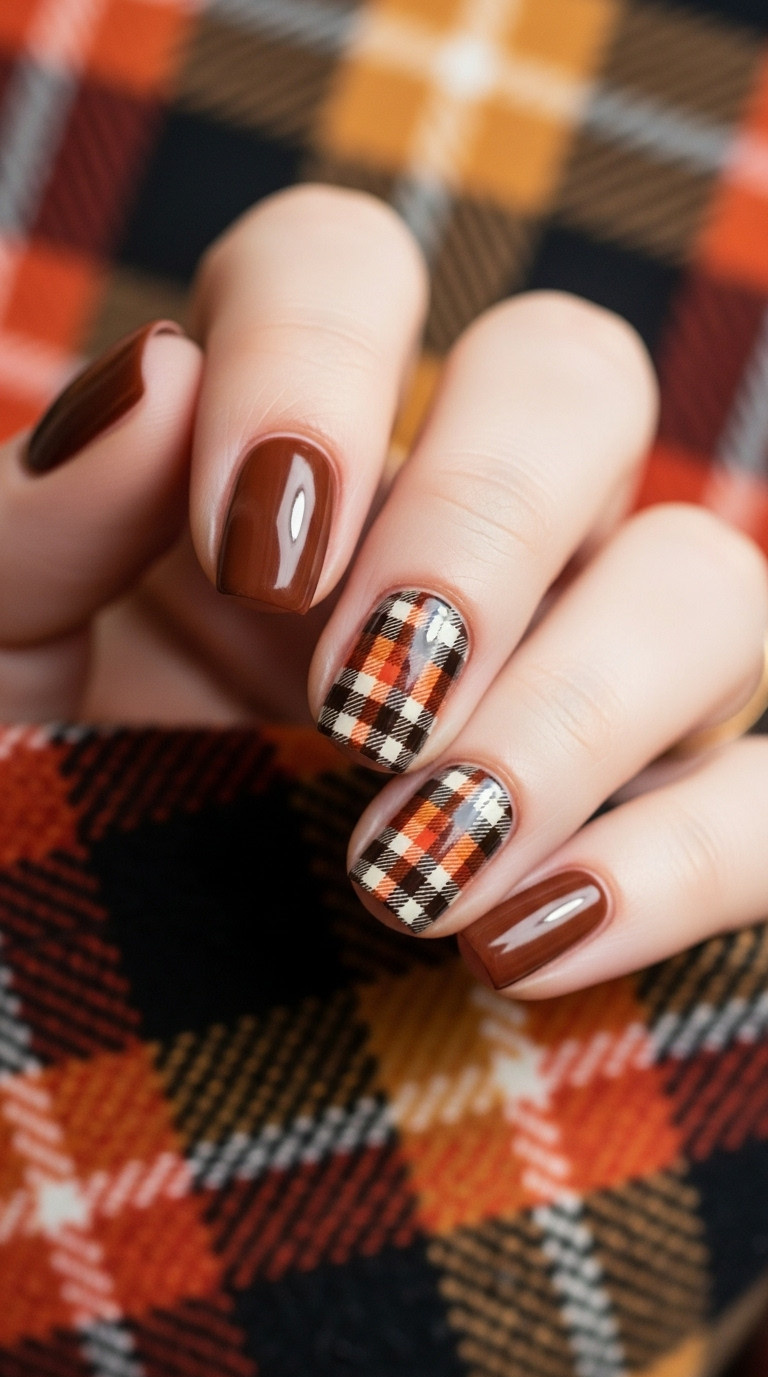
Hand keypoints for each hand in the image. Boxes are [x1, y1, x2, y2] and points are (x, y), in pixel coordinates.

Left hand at [6, 185, 766, 997]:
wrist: (78, 1023)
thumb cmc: (20, 814)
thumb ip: (37, 526)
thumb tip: (156, 382)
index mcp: (274, 457)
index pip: (343, 266)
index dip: (319, 358)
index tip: (257, 554)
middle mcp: (450, 534)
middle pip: (574, 381)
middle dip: (485, 526)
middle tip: (366, 704)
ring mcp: (573, 677)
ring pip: (707, 585)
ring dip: (581, 711)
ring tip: (423, 864)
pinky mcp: (650, 832)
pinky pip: (756, 807)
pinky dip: (678, 864)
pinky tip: (526, 940)